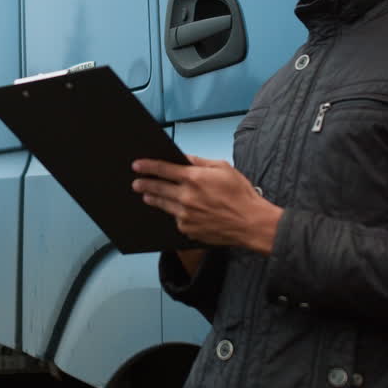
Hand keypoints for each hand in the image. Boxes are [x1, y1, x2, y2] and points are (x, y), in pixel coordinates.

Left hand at [132, 155, 281, 253]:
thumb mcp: (223, 168)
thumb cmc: (241, 195)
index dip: (147, 166)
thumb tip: (183, 158)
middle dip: (144, 184)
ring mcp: (185, 216)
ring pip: (163, 205)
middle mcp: (186, 197)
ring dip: (153, 198)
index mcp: (194, 179)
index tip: (136, 165)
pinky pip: (176, 219)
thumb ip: (199, 162)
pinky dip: (175, 214)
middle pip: (157, 188)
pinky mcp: (188, 230)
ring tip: (147, 195)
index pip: (163, 169)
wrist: (251, 223)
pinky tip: (177, 211)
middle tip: (136, 182)